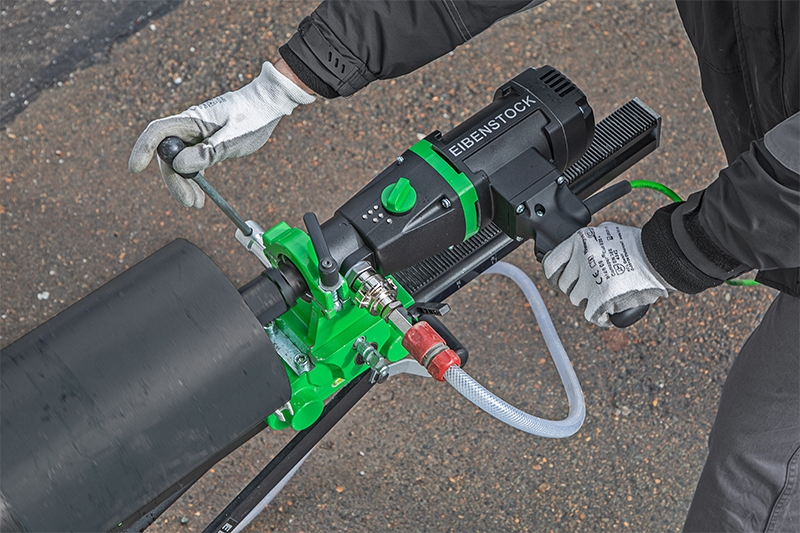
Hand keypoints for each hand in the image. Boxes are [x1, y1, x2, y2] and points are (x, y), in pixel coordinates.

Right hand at [128, 61, 315, 207]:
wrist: (268, 106)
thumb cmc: (252, 117)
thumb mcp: (232, 138)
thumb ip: (206, 153)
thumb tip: (179, 166)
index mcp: (191, 119)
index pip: (158, 132)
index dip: (143, 150)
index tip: (135, 169)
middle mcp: (189, 127)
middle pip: (169, 155)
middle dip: (174, 180)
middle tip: (190, 202)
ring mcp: (196, 135)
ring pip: (180, 162)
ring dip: (184, 184)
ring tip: (196, 204)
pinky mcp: (204, 143)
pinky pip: (192, 162)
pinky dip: (194, 178)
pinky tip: (199, 193)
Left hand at [543, 222, 671, 326]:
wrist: (663, 256)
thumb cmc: (640, 245)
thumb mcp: (607, 233)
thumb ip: (588, 244)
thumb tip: (573, 256)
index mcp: (580, 241)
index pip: (551, 263)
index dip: (555, 274)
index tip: (559, 279)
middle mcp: (582, 258)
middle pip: (565, 284)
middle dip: (577, 287)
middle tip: (594, 286)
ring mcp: (591, 278)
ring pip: (577, 298)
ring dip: (588, 300)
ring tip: (605, 295)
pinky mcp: (602, 297)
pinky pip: (591, 314)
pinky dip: (600, 316)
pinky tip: (607, 314)